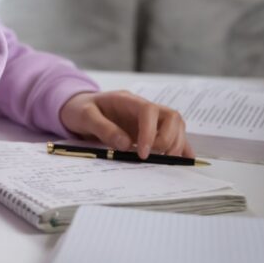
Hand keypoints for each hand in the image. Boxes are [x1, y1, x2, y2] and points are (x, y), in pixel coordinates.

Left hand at [58, 90, 193, 158]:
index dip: (150, 132)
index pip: (149, 111)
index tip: (142, 153)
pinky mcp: (151, 130)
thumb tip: (125, 144)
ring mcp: (150, 119)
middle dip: (167, 139)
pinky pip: (172, 136)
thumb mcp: (85, 116)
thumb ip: (103, 128)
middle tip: (153, 158)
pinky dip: (180, 147)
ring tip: (164, 162)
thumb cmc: (81, 109)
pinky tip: (184, 160)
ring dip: (175, 144)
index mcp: (128, 100)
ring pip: (176, 126)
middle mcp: (143, 108)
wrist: (79, 107)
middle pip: (171, 117)